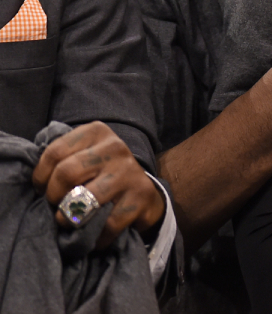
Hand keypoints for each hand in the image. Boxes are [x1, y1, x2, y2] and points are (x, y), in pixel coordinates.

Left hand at [32, 121, 164, 248]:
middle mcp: (115, 147)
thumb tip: (32, 179)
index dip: (40, 177)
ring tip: (71, 221)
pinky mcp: (141, 195)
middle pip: (67, 173)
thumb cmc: (100, 174)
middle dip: (54, 196)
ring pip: (85, 200)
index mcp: (96, 132)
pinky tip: (94, 234)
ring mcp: (129, 171)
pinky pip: (108, 223)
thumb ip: (59, 159)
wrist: (142, 191)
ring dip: (70, 218)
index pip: (54, 152)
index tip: (43, 188)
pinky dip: (96, 236)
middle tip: (57, 205)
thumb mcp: (82, 155)